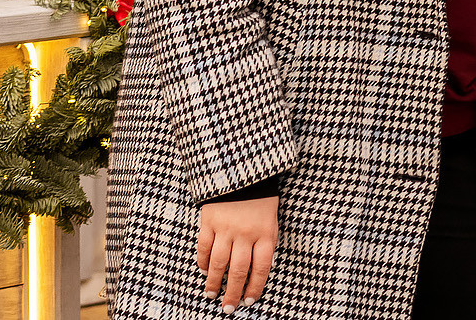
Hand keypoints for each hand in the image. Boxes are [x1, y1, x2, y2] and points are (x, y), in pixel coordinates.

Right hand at [197, 196, 277, 310]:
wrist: (243, 170)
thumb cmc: (260, 197)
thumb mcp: (271, 220)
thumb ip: (267, 243)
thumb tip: (262, 269)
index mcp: (264, 234)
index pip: (261, 269)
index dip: (255, 288)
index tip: (249, 300)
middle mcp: (245, 233)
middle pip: (239, 270)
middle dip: (233, 293)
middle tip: (228, 308)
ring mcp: (226, 227)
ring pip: (219, 263)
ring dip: (215, 282)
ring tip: (212, 294)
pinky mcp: (209, 220)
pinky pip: (204, 247)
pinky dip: (203, 262)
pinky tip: (204, 270)